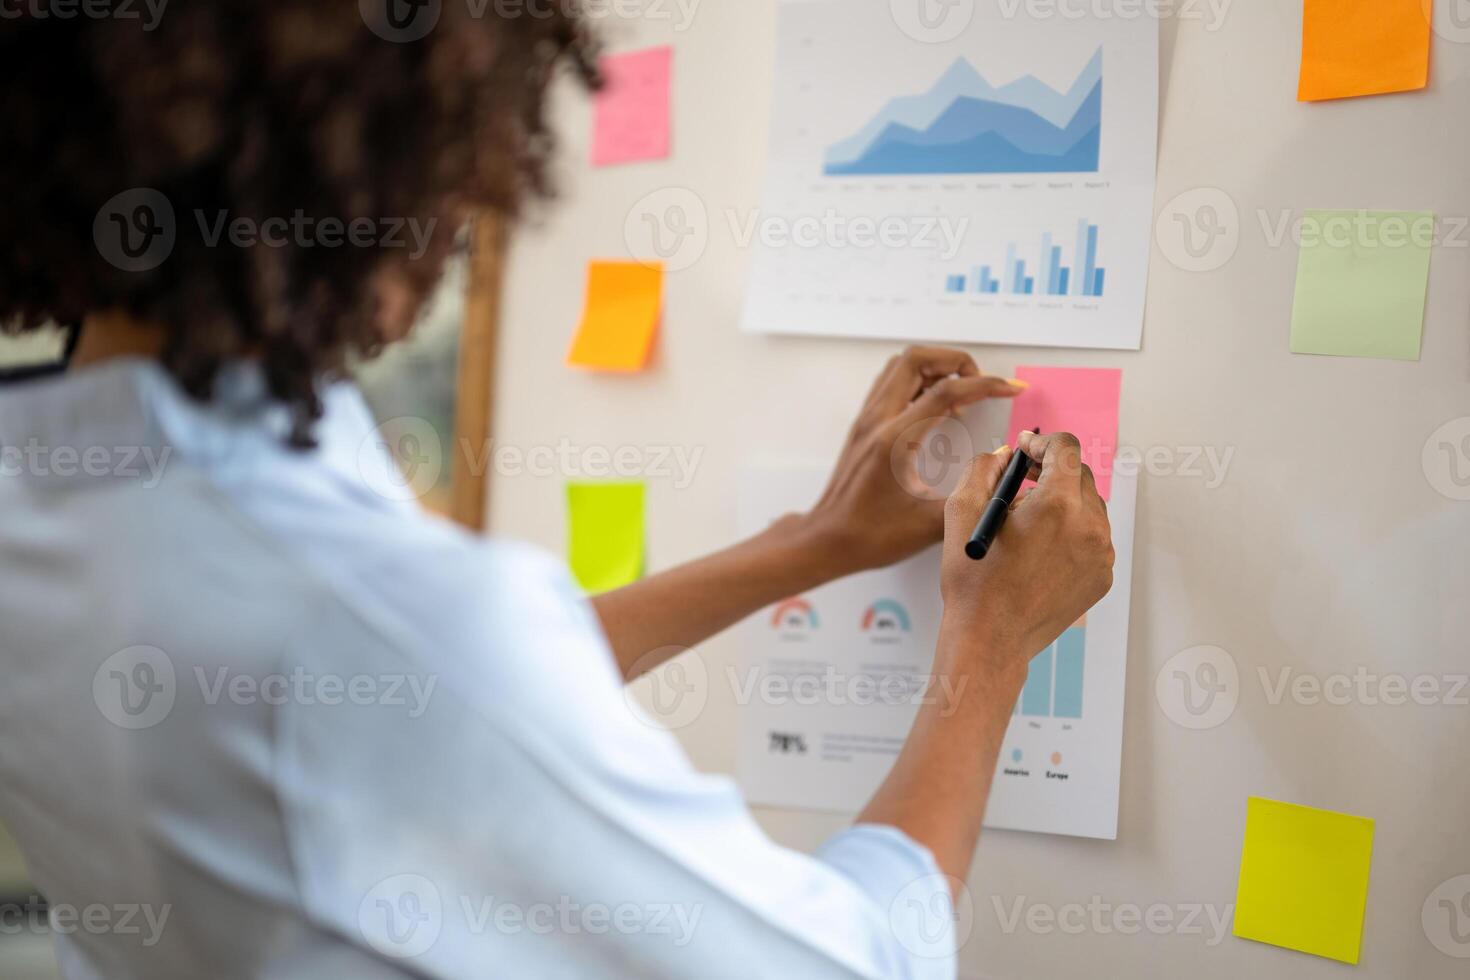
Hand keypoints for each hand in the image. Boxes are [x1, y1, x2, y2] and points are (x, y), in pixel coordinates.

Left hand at [801, 346, 1024, 576]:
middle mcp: (877, 421)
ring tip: (962, 392)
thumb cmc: (870, 535)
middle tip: (981, 384)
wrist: (827, 539)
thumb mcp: (928, 525)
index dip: (985, 384)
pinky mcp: (864, 424)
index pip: (945, 392)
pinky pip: (891, 382)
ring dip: (936, 367)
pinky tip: (937, 405)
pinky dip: (919, 380)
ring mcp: (867, 419)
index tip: (1010, 389)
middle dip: (957, 362)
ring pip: (901, 365)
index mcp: (894, 440)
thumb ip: (971, 495)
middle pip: (917, 359)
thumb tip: (1004, 476)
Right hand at [939, 431, 1114, 676]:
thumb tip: (1006, 455)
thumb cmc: (972, 579)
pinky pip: (1093, 540)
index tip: (1026, 449)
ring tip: (1029, 520)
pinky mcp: (1103, 577)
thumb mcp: (961, 510)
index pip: (1066, 449)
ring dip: (1064, 503)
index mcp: (1057, 504)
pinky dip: (1071, 534)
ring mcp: (1101, 555)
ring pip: (1089, 508)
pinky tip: (1041, 550)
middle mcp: (1089, 526)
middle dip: (1052, 470)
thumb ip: (983, 468)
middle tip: (1023, 479)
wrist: (990, 639)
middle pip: (1080, 476)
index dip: (1042, 441)